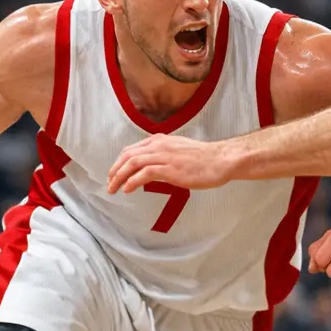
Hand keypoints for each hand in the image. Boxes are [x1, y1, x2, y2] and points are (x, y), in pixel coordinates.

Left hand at [107, 135, 231, 193]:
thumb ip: (164, 156)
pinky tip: (127, 189)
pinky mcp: (170, 169)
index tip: (114, 173)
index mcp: (161, 140)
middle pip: (128, 155)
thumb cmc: (205, 159)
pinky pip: (144, 174)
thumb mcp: (180, 151)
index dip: (119, 162)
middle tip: (109, 183)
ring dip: (119, 177)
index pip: (132, 149)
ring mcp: (164, 156)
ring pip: (132, 163)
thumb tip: (154, 169)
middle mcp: (159, 145)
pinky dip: (132, 181)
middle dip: (115, 170)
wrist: (220, 160)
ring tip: (113, 188)